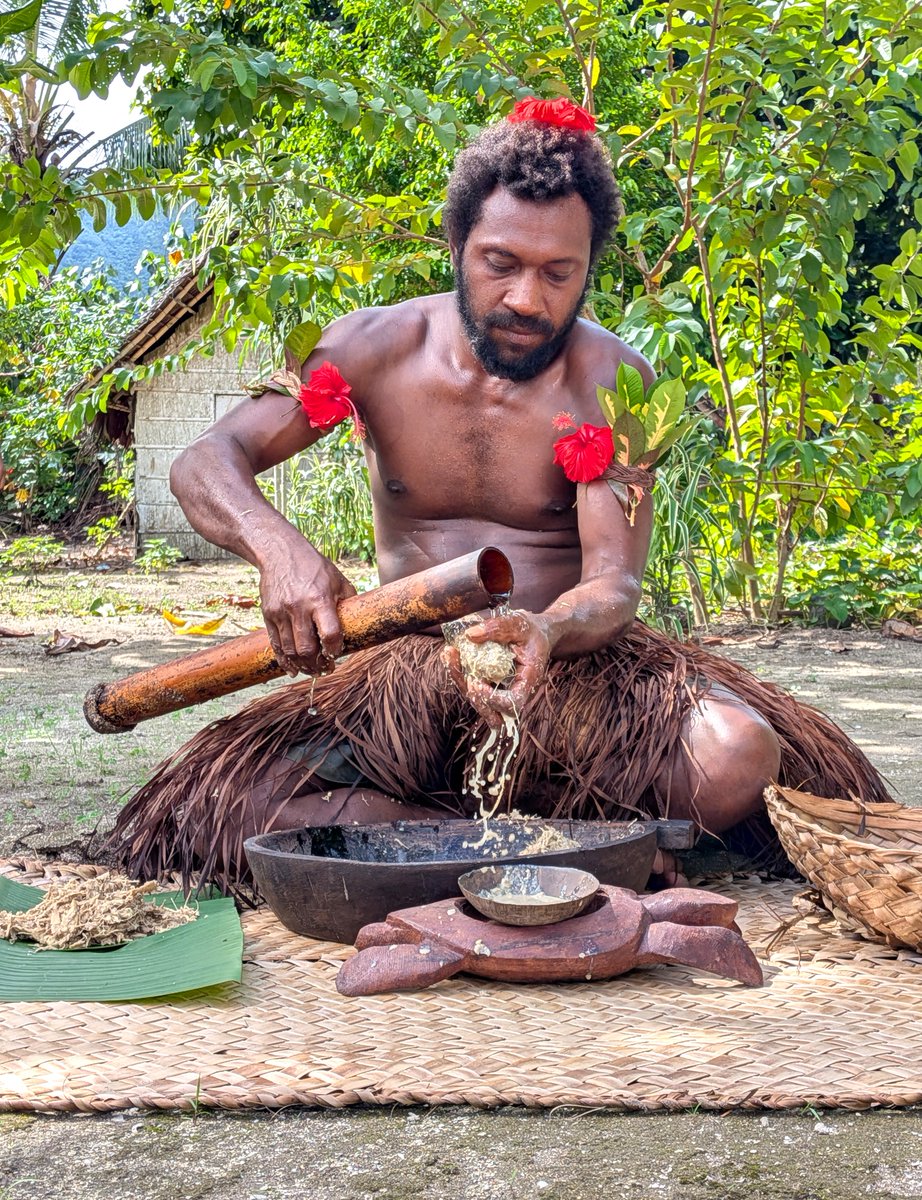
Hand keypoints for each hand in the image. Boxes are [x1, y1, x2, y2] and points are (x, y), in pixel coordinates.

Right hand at [259, 541, 356, 675]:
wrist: (279, 553)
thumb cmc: (313, 566)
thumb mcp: (337, 579)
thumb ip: (348, 601)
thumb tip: (360, 621)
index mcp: (320, 599)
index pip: (329, 634)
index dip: (335, 650)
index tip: (336, 654)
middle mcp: (299, 608)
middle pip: (307, 649)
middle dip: (317, 665)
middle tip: (325, 669)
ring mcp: (281, 612)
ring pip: (290, 650)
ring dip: (302, 666)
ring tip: (312, 670)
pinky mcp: (268, 615)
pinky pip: (276, 645)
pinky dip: (284, 660)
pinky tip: (292, 668)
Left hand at [444, 610, 550, 726]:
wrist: (535, 635)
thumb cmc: (531, 631)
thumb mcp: (519, 623)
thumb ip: (498, 627)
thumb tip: (469, 635)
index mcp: (526, 681)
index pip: (511, 704)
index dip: (492, 699)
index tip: (477, 681)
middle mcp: (513, 691)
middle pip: (491, 712)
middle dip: (471, 695)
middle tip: (458, 669)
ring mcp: (499, 691)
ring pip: (477, 701)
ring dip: (460, 681)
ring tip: (450, 655)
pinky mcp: (488, 684)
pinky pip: (471, 687)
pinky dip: (459, 673)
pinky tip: (450, 654)